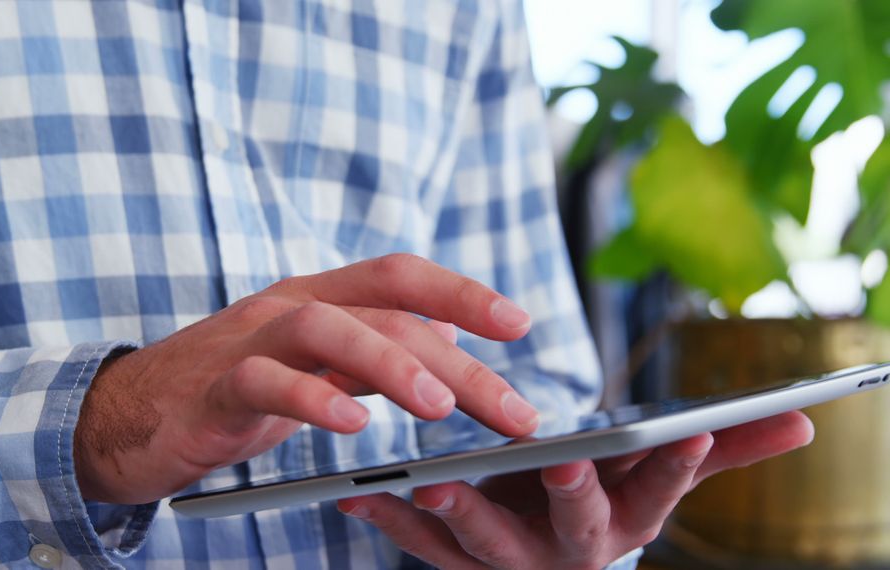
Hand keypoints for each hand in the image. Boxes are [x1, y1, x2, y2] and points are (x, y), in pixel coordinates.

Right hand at [73, 254, 541, 503]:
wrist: (125, 417)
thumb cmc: (228, 391)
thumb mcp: (313, 366)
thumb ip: (375, 349)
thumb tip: (450, 340)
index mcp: (318, 299)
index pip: (399, 278)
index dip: (462, 292)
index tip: (520, 324)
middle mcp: (288, 307)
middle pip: (383, 314)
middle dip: (458, 363)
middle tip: (514, 412)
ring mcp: (247, 341)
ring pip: (324, 328)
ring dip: (390, 364)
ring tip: (439, 408)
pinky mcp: (213, 388)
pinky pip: (263, 382)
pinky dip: (310, 399)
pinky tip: (351, 426)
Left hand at [337, 410, 813, 568]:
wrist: (544, 550)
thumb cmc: (603, 497)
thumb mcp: (656, 478)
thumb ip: (718, 450)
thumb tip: (803, 421)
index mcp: (624, 520)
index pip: (661, 491)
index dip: (680, 465)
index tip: (690, 431)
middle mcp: (569, 549)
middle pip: (573, 525)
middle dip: (570, 494)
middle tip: (559, 461)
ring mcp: (509, 561)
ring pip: (484, 543)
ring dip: (457, 514)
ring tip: (426, 482)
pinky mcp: (455, 562)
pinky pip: (418, 549)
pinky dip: (386, 522)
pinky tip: (357, 494)